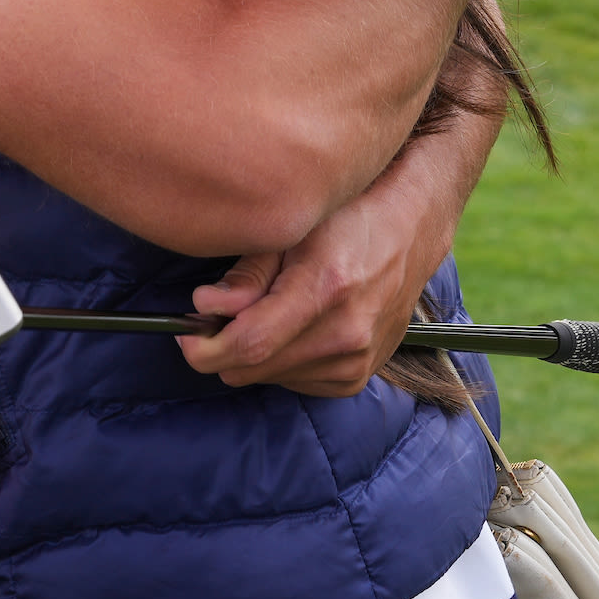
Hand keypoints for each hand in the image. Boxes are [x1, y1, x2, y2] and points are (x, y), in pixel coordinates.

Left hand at [176, 81, 500, 396]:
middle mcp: (347, 333)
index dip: (205, 346)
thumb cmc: (347, 216)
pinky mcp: (360, 375)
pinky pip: (296, 382)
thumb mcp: (291, 227)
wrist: (412, 229)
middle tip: (216, 313)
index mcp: (326, 289)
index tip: (186, 332)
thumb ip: (246, 272)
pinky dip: (281, 359)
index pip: (250, 344)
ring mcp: (358, 359)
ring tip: (267, 307)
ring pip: (271, 378)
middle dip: (223, 347)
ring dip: (254, 352)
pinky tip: (291, 323)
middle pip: (254, 368)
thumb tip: (205, 306)